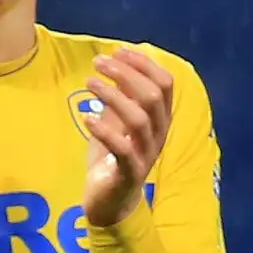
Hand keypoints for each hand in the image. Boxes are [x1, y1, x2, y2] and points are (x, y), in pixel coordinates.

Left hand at [82, 48, 173, 227]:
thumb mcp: (116, 122)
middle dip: (126, 74)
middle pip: (153, 96)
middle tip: (98, 62)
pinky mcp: (129, 173)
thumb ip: (120, 98)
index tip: (118, 50)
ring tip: (89, 83)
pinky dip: (105, 130)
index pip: (165, 84)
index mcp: (159, 120)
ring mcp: (146, 155)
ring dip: (113, 96)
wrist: (110, 202)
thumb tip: (115, 64)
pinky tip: (88, 118)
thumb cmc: (112, 157)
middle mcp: (158, 135)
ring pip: (140, 119)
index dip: (144, 64)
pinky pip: (123, 149)